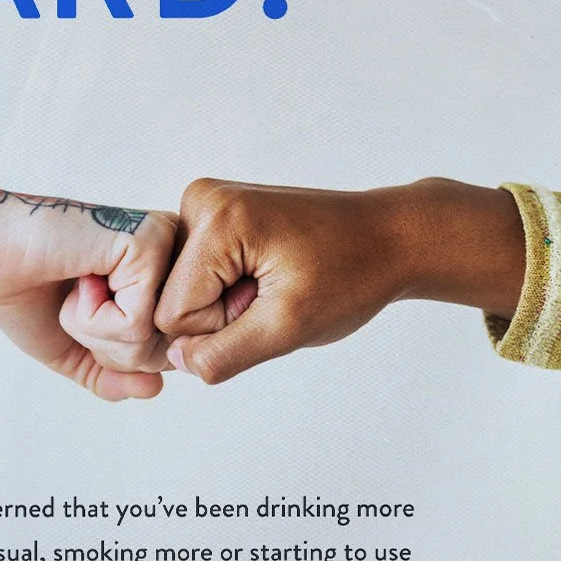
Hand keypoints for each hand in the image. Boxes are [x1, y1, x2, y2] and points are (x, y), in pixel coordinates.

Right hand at [0, 178, 175, 402]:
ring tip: (75, 285)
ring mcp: (167, 247)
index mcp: (162, 276)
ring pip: (151, 343)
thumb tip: (156, 388)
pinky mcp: (151, 243)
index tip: (80, 309)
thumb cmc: (23, 291)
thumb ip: (116, 375)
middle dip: (104, 348)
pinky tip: (78, 277)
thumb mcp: (76, 348)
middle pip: (162, 355)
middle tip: (73, 299)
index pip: (165, 355)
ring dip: (94, 331)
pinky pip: (136, 323)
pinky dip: (92, 317)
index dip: (111, 355)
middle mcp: (174, 257)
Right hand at [155, 177, 524, 384]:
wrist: (389, 238)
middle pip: (172, 298)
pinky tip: (267, 275)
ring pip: (183, 290)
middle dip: (222, 313)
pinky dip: (231, 287)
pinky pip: (198, 275)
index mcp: (216, 219)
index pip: (172, 314)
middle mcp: (200, 199)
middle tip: (275, 293)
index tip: (268, 303)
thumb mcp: (289, 327)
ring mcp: (206, 204)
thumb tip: (174, 361)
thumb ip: (224, 354)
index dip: (222, 328)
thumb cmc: (352, 274)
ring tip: (275, 283)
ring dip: (227, 302)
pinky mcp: (215, 214)